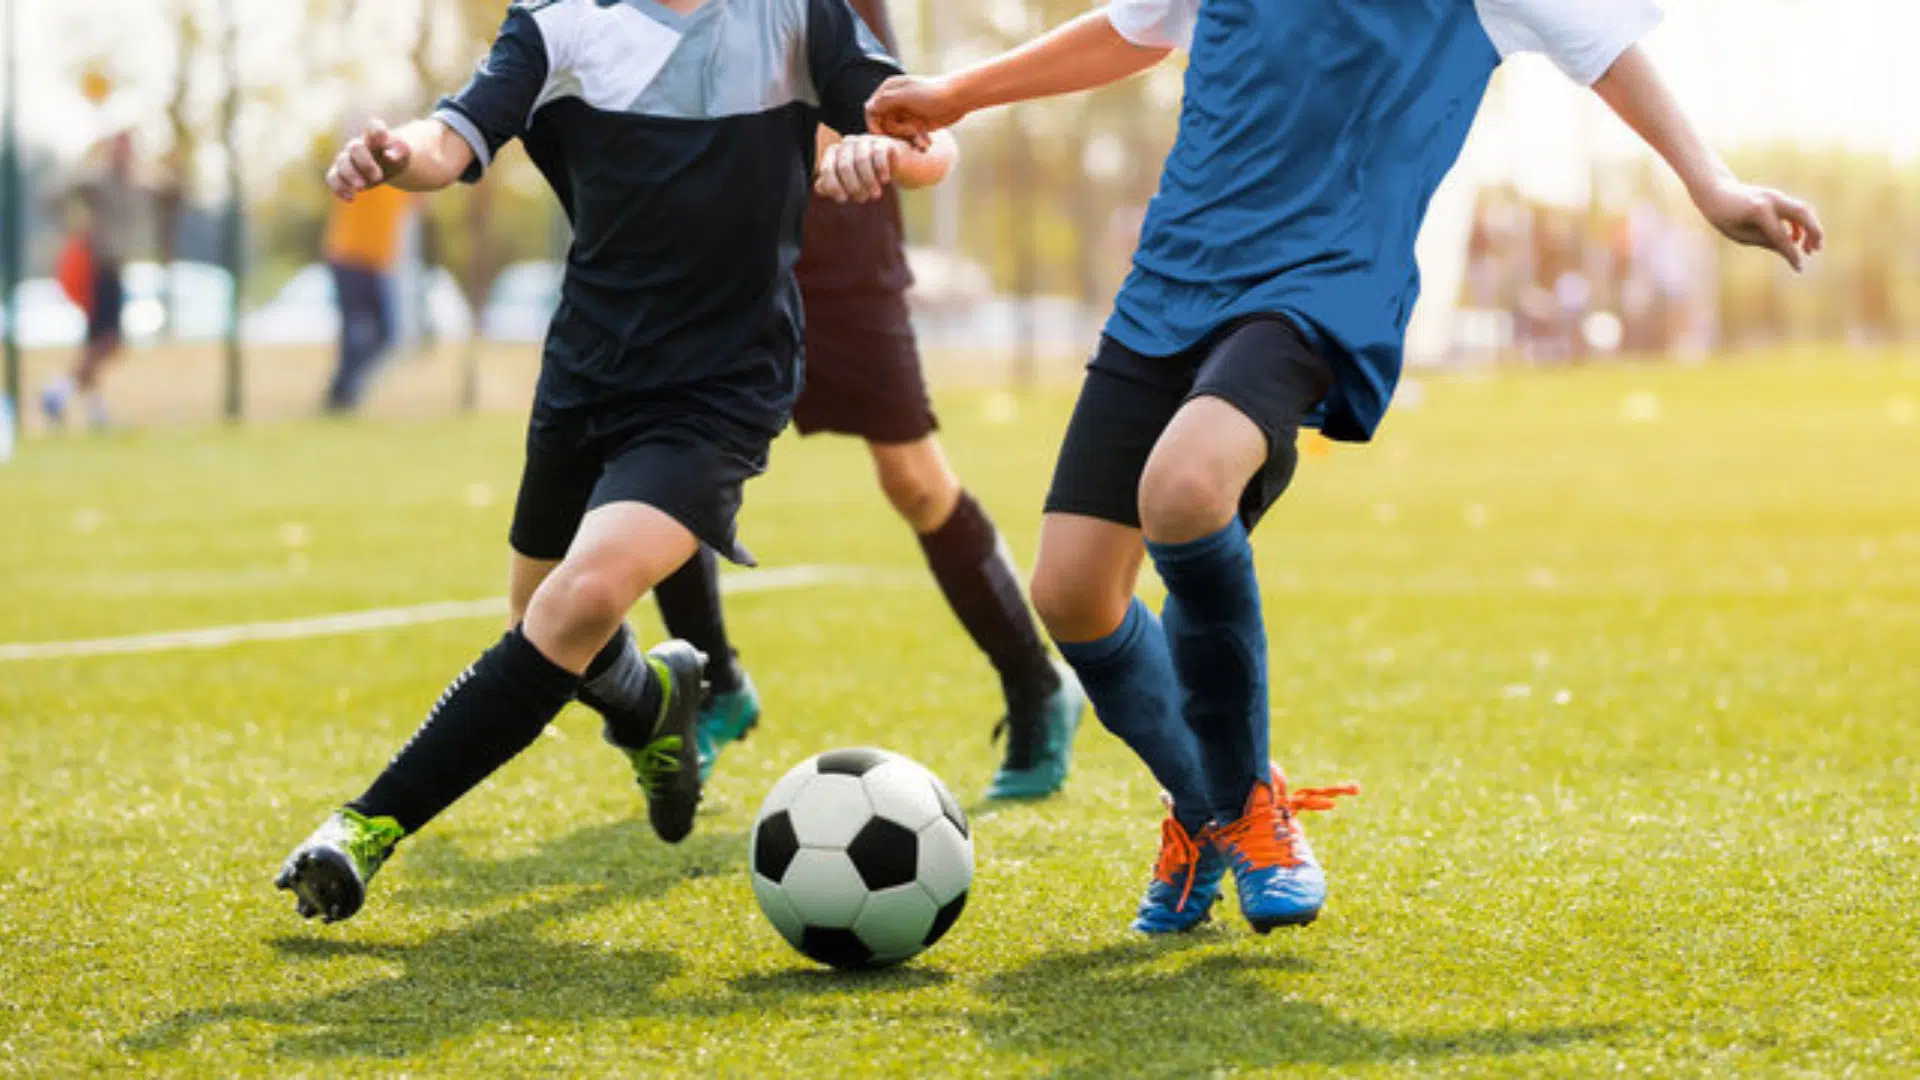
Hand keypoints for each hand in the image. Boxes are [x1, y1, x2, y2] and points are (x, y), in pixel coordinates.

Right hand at [326, 119, 412, 201]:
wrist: (387, 164)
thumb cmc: (396, 156)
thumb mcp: (404, 153)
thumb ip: (400, 150)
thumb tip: (390, 156)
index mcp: (375, 136)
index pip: (374, 127)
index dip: (378, 132)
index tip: (385, 141)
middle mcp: (358, 145)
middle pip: (355, 148)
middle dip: (365, 163)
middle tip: (378, 177)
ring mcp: (348, 158)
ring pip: (342, 163)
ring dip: (350, 176)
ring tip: (362, 187)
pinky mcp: (341, 173)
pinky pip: (332, 178)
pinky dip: (339, 188)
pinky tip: (351, 198)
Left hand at [815, 134, 897, 203]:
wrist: (892, 165)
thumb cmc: (864, 176)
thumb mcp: (845, 183)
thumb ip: (829, 186)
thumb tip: (819, 187)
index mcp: (834, 152)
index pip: (827, 169)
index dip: (833, 186)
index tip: (843, 199)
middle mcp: (847, 143)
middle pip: (845, 166)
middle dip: (854, 187)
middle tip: (863, 199)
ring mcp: (865, 140)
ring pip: (862, 160)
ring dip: (869, 182)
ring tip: (875, 195)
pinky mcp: (882, 142)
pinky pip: (878, 154)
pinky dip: (881, 170)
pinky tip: (885, 181)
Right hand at [865, 75, 968, 146]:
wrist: (959, 98)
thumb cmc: (934, 93)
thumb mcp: (908, 96)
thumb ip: (887, 101)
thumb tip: (868, 107)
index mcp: (889, 90)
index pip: (871, 110)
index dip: (874, 124)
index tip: (881, 136)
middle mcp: (895, 101)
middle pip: (883, 124)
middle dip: (897, 133)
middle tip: (912, 132)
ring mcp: (905, 113)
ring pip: (897, 133)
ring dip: (909, 139)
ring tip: (923, 142)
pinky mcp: (915, 124)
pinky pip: (909, 137)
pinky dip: (917, 141)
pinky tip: (927, 143)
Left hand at [1693, 177, 1823, 271]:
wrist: (1716, 191)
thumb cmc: (1724, 216)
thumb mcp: (1740, 234)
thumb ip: (1765, 241)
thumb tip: (1788, 250)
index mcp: (1759, 211)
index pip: (1781, 236)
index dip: (1791, 254)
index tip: (1799, 268)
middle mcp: (1772, 199)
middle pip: (1802, 214)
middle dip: (1814, 232)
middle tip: (1816, 250)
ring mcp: (1776, 195)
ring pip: (1803, 210)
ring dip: (1811, 228)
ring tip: (1810, 249)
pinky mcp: (1777, 197)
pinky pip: (1795, 210)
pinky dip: (1800, 224)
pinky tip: (1796, 240)